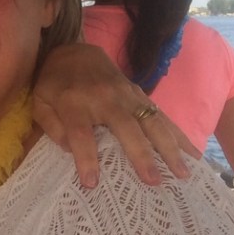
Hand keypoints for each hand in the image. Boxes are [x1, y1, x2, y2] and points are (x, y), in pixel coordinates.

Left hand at [32, 43, 197, 187]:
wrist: (74, 51)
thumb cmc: (55, 83)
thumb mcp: (40, 102)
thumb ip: (51, 126)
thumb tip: (70, 150)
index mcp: (74, 103)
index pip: (81, 134)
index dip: (86, 159)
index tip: (92, 183)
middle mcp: (105, 98)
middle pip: (126, 128)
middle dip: (141, 155)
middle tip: (154, 181)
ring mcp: (127, 95)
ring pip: (151, 122)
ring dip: (169, 147)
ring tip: (183, 173)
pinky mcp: (140, 94)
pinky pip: (161, 116)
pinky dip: (178, 135)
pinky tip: (193, 153)